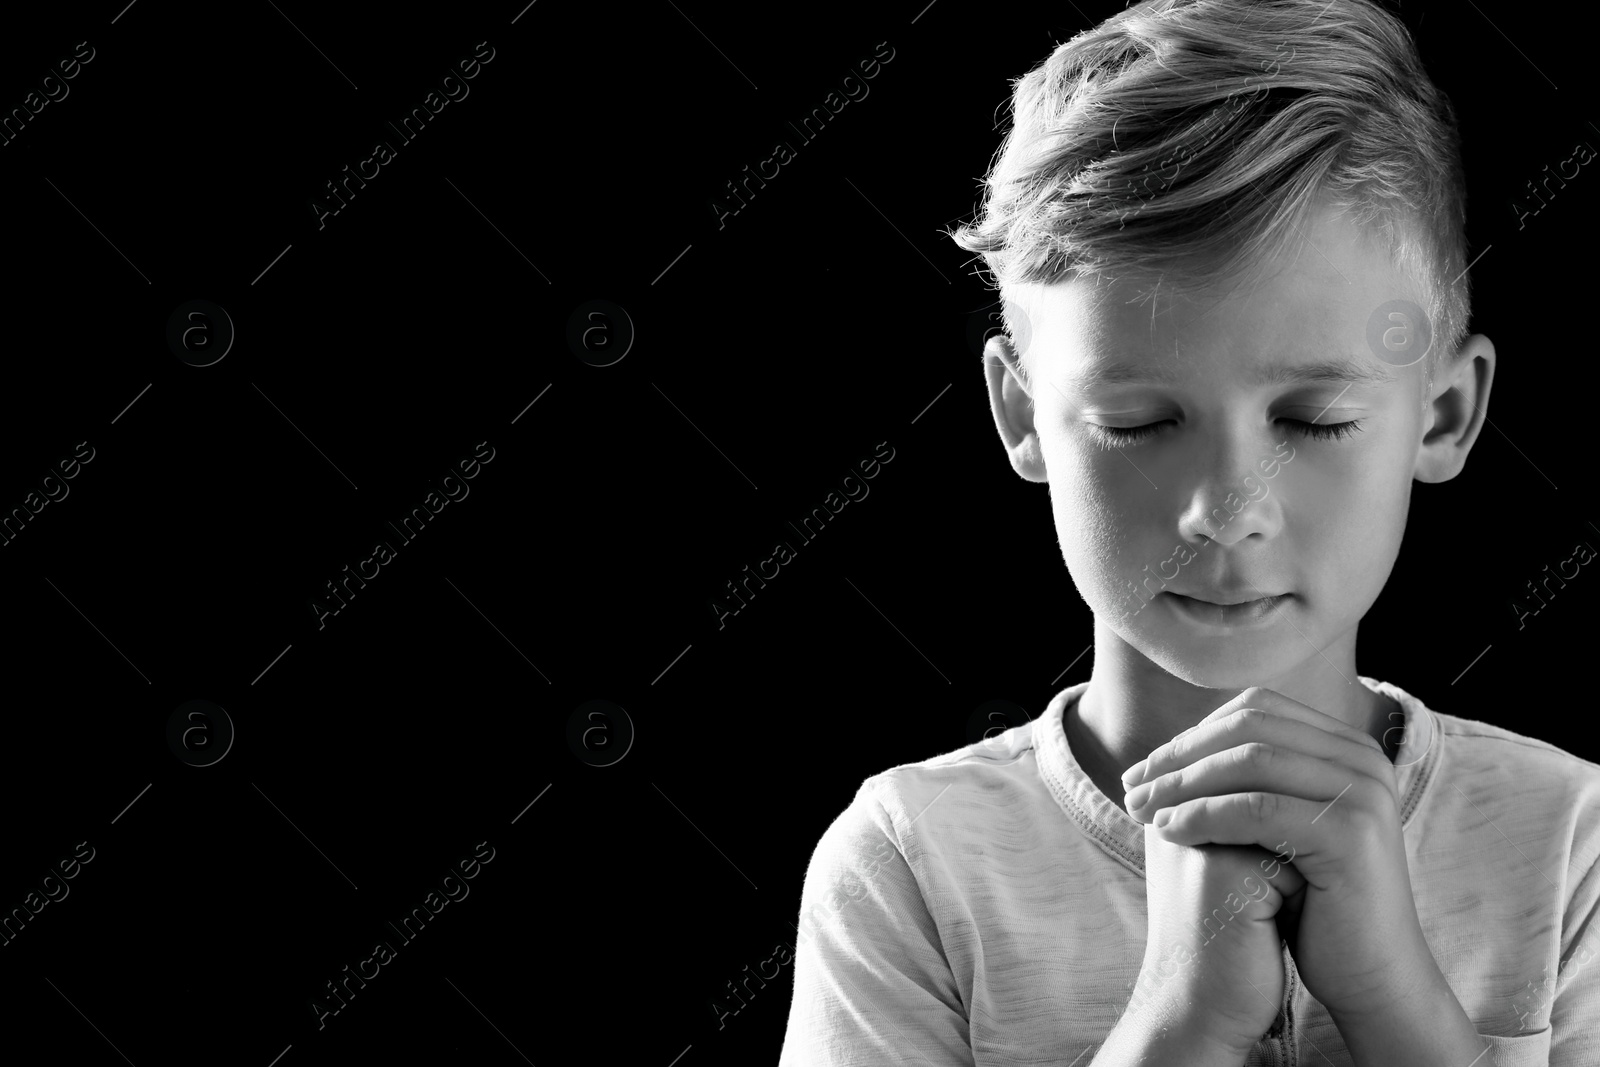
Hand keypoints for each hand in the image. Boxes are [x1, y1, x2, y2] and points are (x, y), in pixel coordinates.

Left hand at [1121, 686, 1435, 1022]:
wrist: (1370, 975)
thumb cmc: (1312, 903)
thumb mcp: (1278, 826)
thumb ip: (1244, 781)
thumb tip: (1167, 747)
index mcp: (1347, 747)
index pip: (1256, 710)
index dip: (1192, 734)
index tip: (1144, 769)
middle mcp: (1363, 758)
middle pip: (1250, 729)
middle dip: (1180, 755)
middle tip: (1131, 786)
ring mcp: (1363, 791)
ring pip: (1250, 763)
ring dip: (1183, 783)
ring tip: (1140, 809)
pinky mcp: (1351, 832)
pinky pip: (1258, 809)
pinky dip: (1204, 815)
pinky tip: (1168, 832)